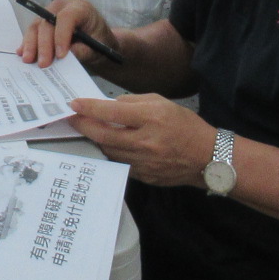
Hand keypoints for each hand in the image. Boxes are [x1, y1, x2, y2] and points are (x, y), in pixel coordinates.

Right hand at [20, 0, 114, 68]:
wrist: (96, 40)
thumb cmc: (98, 41)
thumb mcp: (96, 47)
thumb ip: (82, 50)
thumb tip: (64, 57)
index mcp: (81, 8)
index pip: (66, 17)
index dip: (61, 36)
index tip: (60, 55)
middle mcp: (62, 7)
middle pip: (48, 22)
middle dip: (44, 44)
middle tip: (43, 64)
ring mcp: (50, 13)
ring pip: (36, 26)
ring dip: (31, 44)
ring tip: (28, 60)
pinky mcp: (42, 23)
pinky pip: (32, 32)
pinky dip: (27, 43)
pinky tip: (22, 53)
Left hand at [67, 94, 217, 187]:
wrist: (207, 158)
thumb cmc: (185, 126)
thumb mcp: (162, 103)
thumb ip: (133, 103)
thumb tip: (109, 106)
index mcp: (151, 118)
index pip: (111, 112)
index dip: (89, 108)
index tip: (74, 104)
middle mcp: (145, 141)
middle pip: (104, 135)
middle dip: (83, 126)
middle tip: (71, 119)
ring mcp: (144, 162)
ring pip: (108, 151)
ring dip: (95, 140)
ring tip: (87, 130)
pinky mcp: (144, 176)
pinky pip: (120, 163)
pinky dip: (111, 153)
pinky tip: (107, 145)